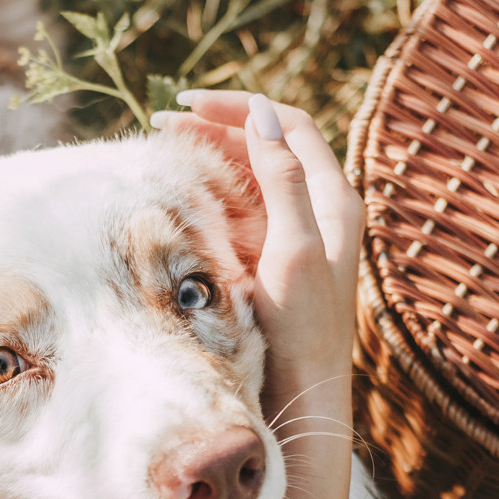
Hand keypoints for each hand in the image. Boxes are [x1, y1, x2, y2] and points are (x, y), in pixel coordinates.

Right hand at [154, 91, 361, 421]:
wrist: (305, 396)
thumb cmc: (302, 328)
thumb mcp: (292, 248)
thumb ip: (283, 179)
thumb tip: (265, 112)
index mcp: (334, 200)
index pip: (289, 126)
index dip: (242, 107)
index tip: (190, 103)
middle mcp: (319, 211)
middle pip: (269, 146)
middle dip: (219, 127)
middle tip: (164, 122)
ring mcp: (296, 234)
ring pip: (253, 176)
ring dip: (212, 156)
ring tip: (167, 149)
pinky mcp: (275, 260)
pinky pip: (244, 210)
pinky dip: (213, 192)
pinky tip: (182, 194)